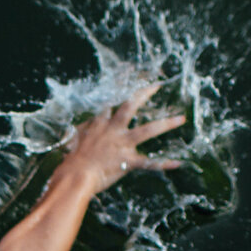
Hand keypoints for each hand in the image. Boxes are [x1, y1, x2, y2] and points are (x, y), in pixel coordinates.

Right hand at [53, 81, 186, 197]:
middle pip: (131, 105)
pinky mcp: (127, 161)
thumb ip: (78, 134)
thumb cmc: (70, 161)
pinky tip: (178, 163)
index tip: (128, 76)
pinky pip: (149, 163)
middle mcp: (113, 130)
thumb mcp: (71, 142)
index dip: (119, 88)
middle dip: (145, 94)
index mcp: (98, 124)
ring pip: (148, 130)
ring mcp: (122, 144)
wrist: (74, 175)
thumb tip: (75, 133)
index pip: (110, 103)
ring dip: (166, 123)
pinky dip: (163, 163)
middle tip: (158, 85)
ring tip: (181, 118)